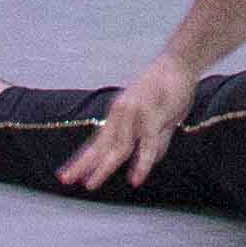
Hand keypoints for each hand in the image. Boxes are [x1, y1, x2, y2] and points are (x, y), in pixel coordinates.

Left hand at [57, 56, 198, 191]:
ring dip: (104, 168)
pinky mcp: (153, 115)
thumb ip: (155, 141)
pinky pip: (146, 145)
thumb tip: (152, 160)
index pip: (98, 142)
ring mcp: (136, 114)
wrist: (179, 61)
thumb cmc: (168, 88)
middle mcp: (122, 114)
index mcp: (119, 115)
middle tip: (66, 181)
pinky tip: (135, 179)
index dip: (83, 159)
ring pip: (118, 148)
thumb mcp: (159, 119)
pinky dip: (141, 163)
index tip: (66, 175)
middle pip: (101, 145)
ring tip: (91, 185)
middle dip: (83, 164)